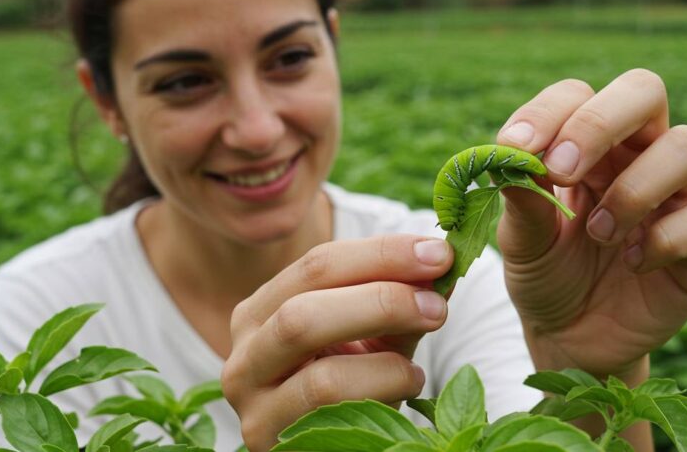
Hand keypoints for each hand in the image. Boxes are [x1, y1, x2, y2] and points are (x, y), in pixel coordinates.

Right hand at [222, 235, 452, 450]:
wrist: (336, 449)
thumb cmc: (357, 390)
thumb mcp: (377, 337)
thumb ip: (404, 299)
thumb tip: (442, 259)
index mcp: (262, 312)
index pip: (318, 265)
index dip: (382, 254)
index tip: (438, 254)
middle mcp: (245, 352)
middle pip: (303, 309)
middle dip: (380, 300)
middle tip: (437, 305)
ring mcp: (249, 401)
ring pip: (312, 362)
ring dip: (381, 356)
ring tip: (419, 364)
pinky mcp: (265, 439)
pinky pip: (326, 404)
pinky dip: (380, 388)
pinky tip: (406, 388)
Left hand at [494, 69, 686, 381]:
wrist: (572, 339)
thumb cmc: (547, 274)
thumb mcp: (521, 242)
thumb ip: (520, 200)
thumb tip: (512, 158)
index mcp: (588, 143)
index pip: (578, 95)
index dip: (549, 112)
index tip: (515, 147)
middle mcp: (638, 154)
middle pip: (644, 90)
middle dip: (599, 122)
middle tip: (562, 170)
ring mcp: (678, 194)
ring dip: (634, 188)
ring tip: (598, 232)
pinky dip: (667, 239)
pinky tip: (634, 264)